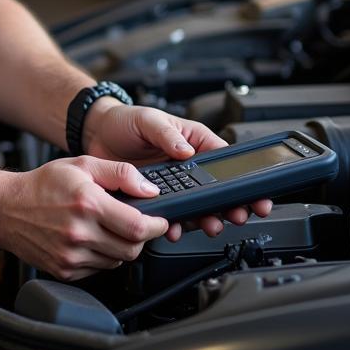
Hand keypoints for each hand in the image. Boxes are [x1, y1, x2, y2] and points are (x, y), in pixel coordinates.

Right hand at [0, 156, 168, 279]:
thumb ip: (120, 173)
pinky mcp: (65, 270)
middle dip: (140, 237)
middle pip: (131, 249)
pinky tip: (90, 239)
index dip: (156, 225)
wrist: (6, 209)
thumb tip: (149, 189)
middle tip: (133, 223)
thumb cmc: (42, 185)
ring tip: (106, 228)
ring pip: (117, 261)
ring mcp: (71, 255)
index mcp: (88, 204)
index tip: (159, 220)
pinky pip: (99, 270)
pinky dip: (102, 257)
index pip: (138, 227)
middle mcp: (80, 233)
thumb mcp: (82, 165)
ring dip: (120, 247)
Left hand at [81, 100, 272, 239]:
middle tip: (236, 215)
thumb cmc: (125, 120)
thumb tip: (186, 150)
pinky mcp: (155, 197)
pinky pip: (171, 214)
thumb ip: (168, 134)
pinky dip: (175, 224)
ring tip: (210, 225)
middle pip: (216, 189)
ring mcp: (172, 183)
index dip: (241, 179)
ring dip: (205, 218)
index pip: (223, 161)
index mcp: (192, 142)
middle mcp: (186, 165)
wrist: (96, 135)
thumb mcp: (149, 120)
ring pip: (196, 206)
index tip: (253, 194)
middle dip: (230, 205)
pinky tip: (174, 229)